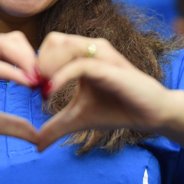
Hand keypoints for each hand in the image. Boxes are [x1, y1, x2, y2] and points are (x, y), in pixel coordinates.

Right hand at [0, 31, 39, 144]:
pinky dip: (12, 72)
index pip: (14, 45)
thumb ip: (12, 125)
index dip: (33, 59)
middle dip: (33, 55)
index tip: (48, 80)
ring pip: (3, 44)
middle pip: (12, 38)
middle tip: (46, 78)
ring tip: (38, 80)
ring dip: (25, 60)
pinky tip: (26, 84)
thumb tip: (37, 136)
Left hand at [36, 32, 173, 150]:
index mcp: (83, 54)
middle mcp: (92, 48)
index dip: (38, 61)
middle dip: (40, 61)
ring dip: (48, 66)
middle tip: (37, 86)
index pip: (51, 43)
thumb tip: (37, 145)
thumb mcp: (78, 118)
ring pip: (64, 45)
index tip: (33, 86)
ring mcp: (101, 54)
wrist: (150, 114)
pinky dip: (61, 76)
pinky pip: (79, 65)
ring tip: (44, 89)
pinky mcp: (108, 67)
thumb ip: (56, 126)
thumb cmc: (116, 110)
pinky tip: (51, 91)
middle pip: (54, 39)